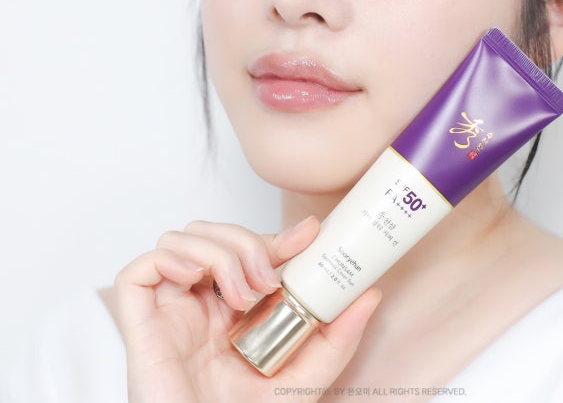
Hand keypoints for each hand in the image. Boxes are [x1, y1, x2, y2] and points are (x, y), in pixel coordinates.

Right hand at [113, 217, 380, 402]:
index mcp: (232, 311)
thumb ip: (337, 340)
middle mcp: (200, 304)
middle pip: (213, 234)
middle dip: (247, 243)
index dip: (276, 236)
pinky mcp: (139, 324)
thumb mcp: (304, 380)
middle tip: (268, 282)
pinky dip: (169, 258)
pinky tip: (194, 280)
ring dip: (217, 252)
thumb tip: (371, 294)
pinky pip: (140, 269)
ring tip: (239, 295)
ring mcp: (169, 311)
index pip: (249, 250)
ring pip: (181, 240)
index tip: (309, 234)